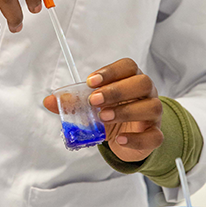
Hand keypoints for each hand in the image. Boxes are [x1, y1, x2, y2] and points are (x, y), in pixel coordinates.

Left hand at [44, 58, 162, 162]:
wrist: (128, 138)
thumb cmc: (112, 115)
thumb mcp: (93, 107)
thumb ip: (74, 102)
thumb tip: (50, 100)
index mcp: (131, 80)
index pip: (128, 67)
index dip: (110, 71)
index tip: (90, 81)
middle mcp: (147, 94)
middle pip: (142, 83)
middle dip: (117, 90)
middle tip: (94, 101)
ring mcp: (153, 115)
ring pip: (151, 107)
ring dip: (126, 111)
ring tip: (103, 117)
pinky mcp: (155, 135)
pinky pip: (154, 136)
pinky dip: (137, 138)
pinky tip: (120, 139)